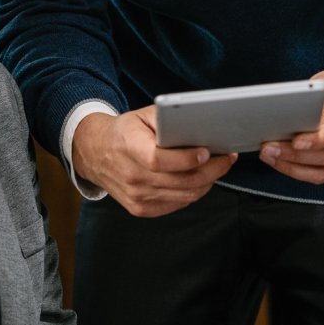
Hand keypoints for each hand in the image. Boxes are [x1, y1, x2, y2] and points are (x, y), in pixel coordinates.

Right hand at [72, 107, 236, 216]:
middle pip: (179, 181)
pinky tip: (201, 179)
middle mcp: (130, 176)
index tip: (206, 152)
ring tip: (219, 167)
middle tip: (227, 158)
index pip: (158, 160)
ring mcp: (135, 196)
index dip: (185, 159)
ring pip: (184, 195)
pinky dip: (194, 192)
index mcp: (128, 147)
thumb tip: (200, 126)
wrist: (96, 153)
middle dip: (211, 170)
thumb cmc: (124, 132)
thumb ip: (168, 120)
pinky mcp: (140, 209)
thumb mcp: (142, 115)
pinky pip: (177, 203)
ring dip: (208, 182)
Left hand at [259, 64, 323, 184]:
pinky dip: (298, 171)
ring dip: (293, 166)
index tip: (296, 142)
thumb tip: (298, 120)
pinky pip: (320, 174)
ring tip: (270, 155)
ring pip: (323, 170)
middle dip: (295, 155)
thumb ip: (317, 101)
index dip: (317, 139)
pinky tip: (280, 161)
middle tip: (270, 147)